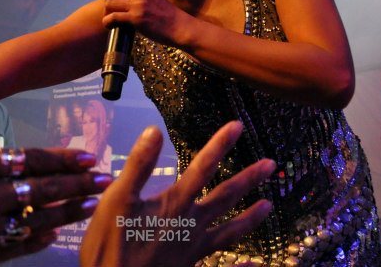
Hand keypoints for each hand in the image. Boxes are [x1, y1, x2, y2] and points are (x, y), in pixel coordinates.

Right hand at [0, 74, 111, 266]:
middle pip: (42, 189)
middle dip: (77, 185)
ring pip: (34, 221)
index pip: (32, 159)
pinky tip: (49, 238)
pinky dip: (33, 242)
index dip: (63, 159)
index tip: (89, 158)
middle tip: (106, 182)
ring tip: (92, 207)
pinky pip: (10, 250)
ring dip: (65, 213)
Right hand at [79, 121, 275, 266]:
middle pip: (225, 197)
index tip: (238, 126)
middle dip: (248, 179)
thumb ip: (138, 166)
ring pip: (229, 232)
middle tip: (271, 165)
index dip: (220, 145)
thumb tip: (154, 131)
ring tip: (268, 206)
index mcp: (174, 205)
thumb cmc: (109, 247)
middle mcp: (190, 226)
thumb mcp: (116, 201)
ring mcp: (193, 251)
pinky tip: (255, 265)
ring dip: (250, 218)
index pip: (202, 168)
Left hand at [102, 0, 186, 44]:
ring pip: (108, 3)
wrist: (178, 26)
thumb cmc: (165, 13)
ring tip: (111, 19)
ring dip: (107, 12)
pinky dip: (107, 22)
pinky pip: (112, 17)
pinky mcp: (135, 18)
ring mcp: (136, 4)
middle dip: (108, 1)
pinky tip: (110, 26)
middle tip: (112, 10)